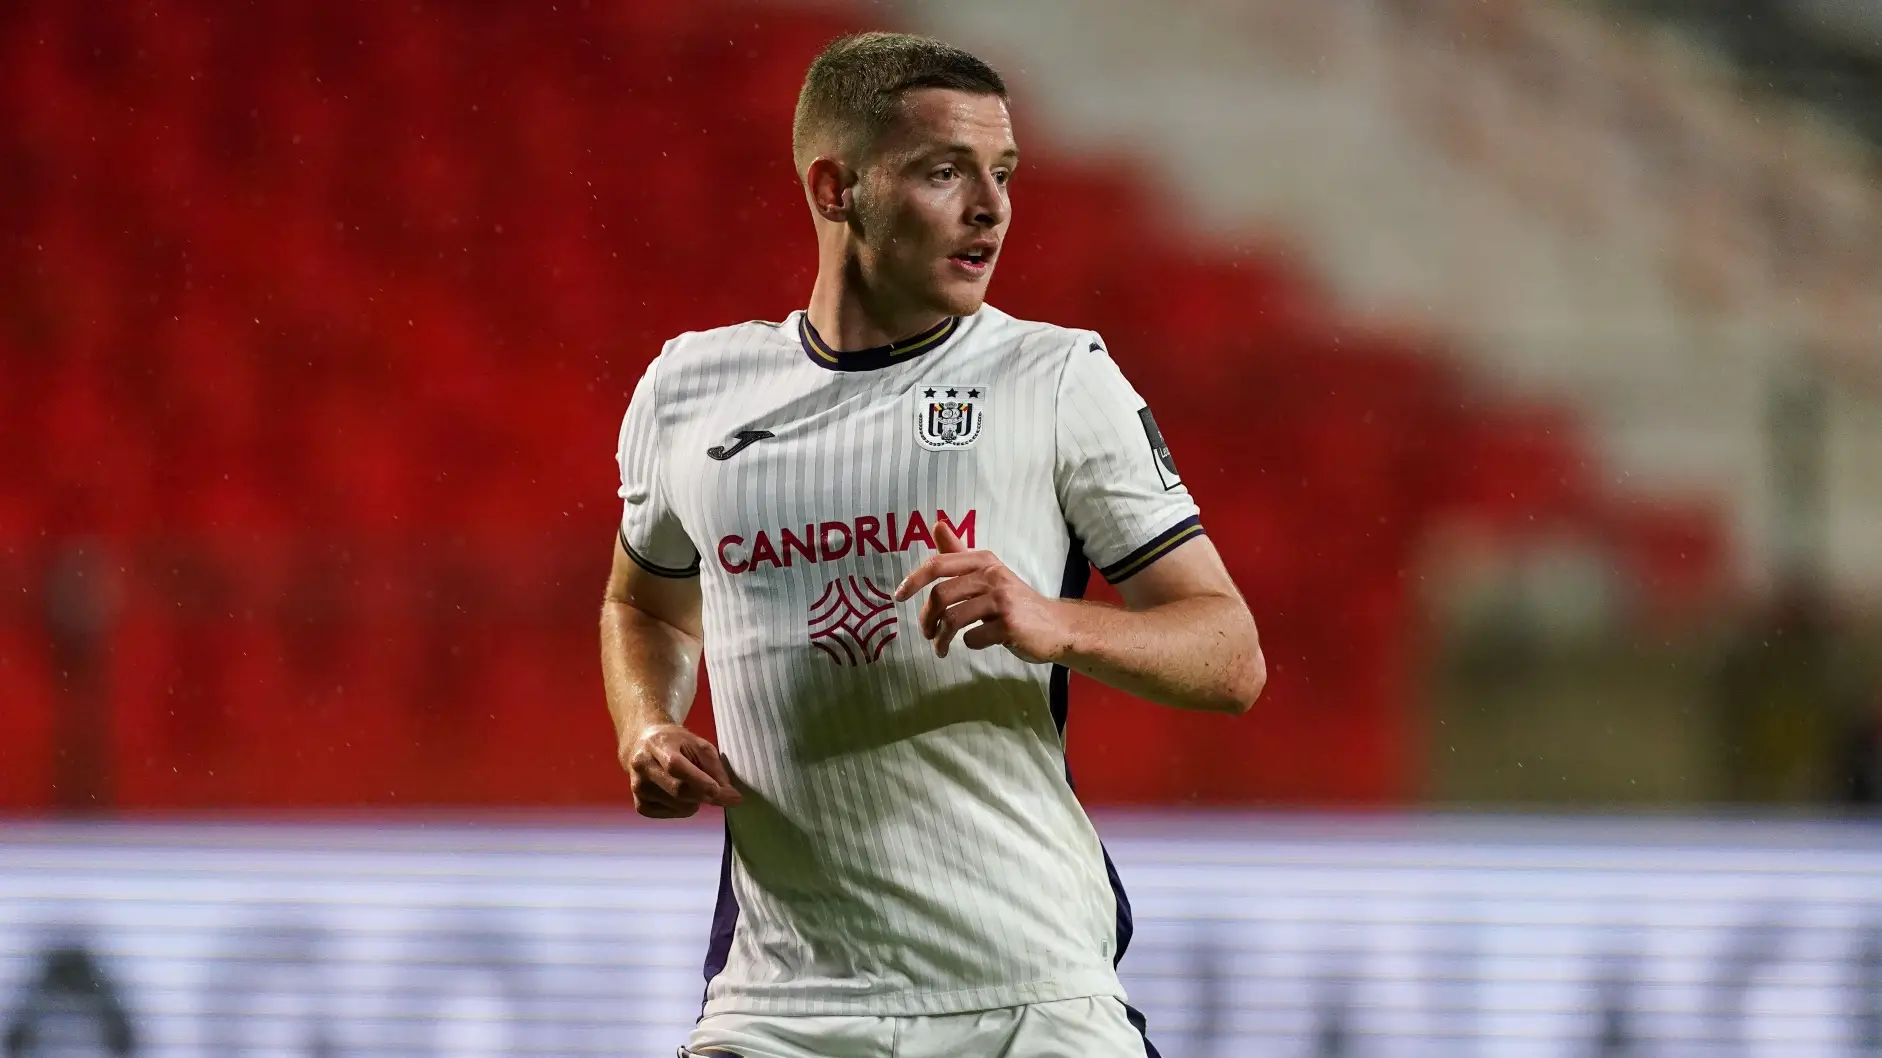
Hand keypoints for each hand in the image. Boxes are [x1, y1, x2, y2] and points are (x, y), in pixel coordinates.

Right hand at [621, 723, 742, 818]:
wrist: (642, 745)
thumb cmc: (675, 743)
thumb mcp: (698, 744)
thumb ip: (714, 767)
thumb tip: (729, 794)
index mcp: (658, 745)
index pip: (675, 766)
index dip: (698, 780)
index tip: (718, 791)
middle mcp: (643, 767)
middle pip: (678, 790)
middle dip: (705, 795)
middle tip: (723, 794)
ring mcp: (638, 787)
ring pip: (678, 805)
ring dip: (696, 801)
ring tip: (694, 786)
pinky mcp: (640, 804)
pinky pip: (671, 814)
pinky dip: (684, 809)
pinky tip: (681, 796)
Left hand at [892, 522, 1072, 663]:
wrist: (1055, 626)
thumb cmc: (1014, 601)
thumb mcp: (987, 573)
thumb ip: (959, 553)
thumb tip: (937, 524)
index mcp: (983, 560)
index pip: (938, 564)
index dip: (913, 580)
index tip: (897, 596)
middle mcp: (992, 575)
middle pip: (941, 595)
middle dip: (926, 618)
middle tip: (926, 633)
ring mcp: (1002, 600)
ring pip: (953, 618)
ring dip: (941, 638)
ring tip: (940, 648)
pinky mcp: (1009, 625)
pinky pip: (973, 637)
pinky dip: (968, 644)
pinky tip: (976, 643)